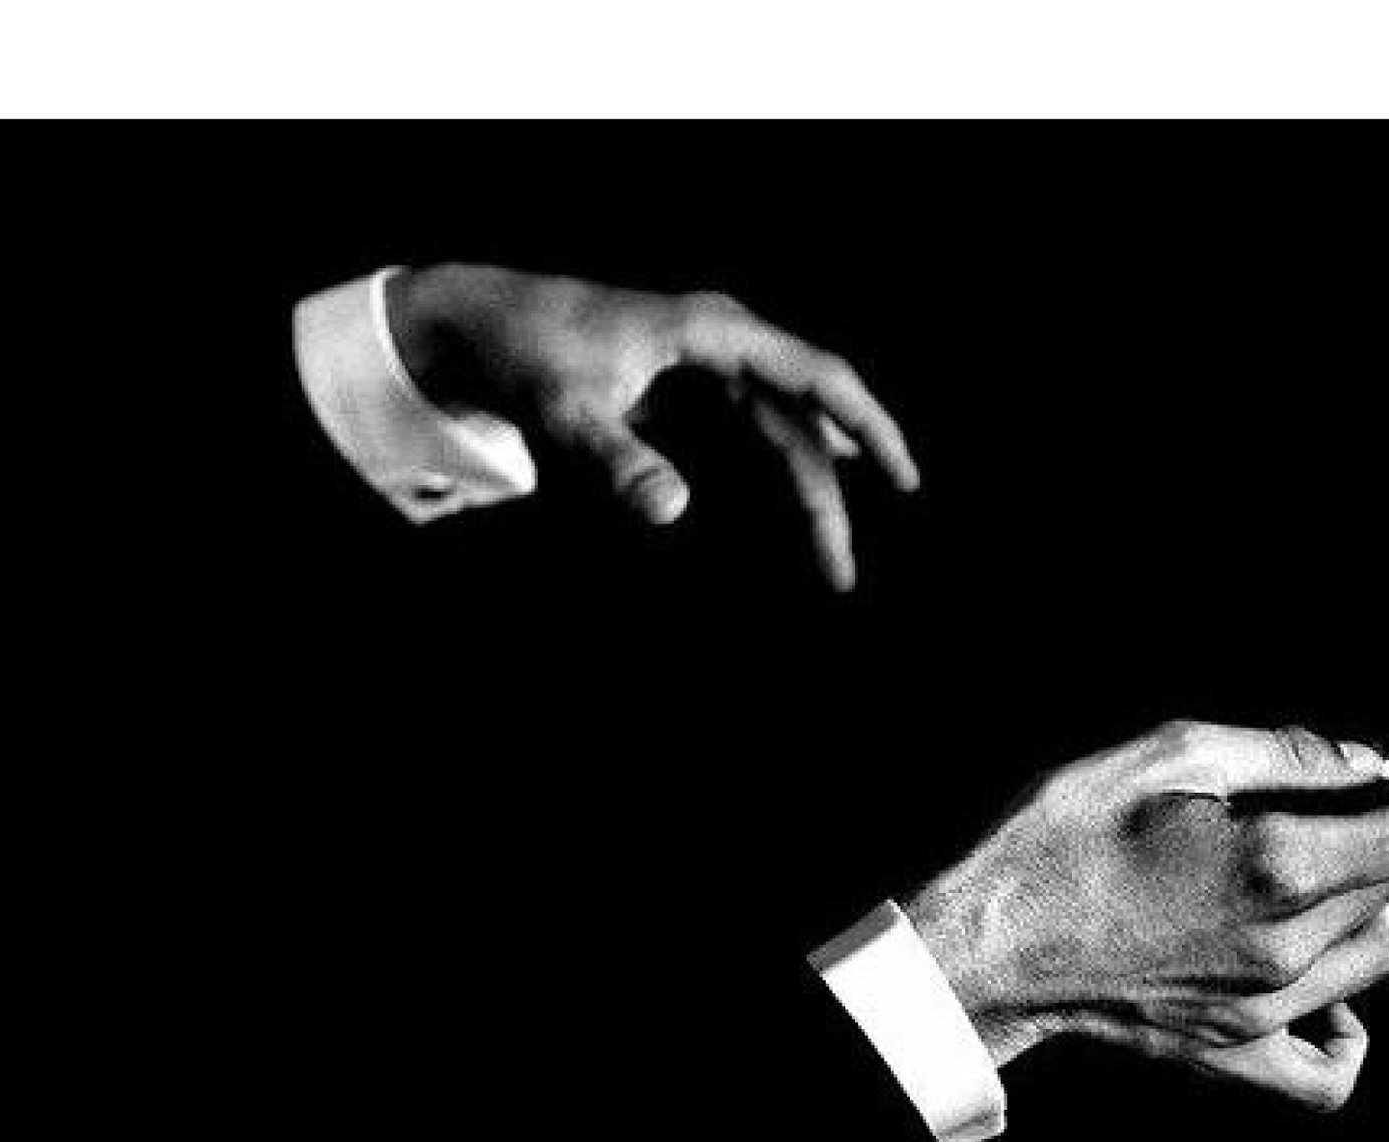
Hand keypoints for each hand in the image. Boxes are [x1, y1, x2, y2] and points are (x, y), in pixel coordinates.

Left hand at [385, 262, 919, 589]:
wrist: (485, 321)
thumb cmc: (527, 354)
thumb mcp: (564, 412)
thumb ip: (617, 461)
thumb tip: (671, 512)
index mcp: (714, 332)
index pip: (817, 376)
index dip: (868, 425)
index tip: (903, 477)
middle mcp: (726, 342)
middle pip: (807, 419)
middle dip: (830, 496)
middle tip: (841, 573)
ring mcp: (714, 361)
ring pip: (786, 430)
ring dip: (811, 492)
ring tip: (830, 561)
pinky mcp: (697, 382)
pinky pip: (762, 428)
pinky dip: (787, 466)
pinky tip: (812, 496)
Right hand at [906, 721, 1388, 1109]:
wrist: (989, 944)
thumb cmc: (1063, 839)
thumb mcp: (1166, 753)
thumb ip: (1281, 752)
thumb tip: (1364, 761)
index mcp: (1274, 864)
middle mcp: (1283, 947)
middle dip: (1378, 837)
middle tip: (1308, 807)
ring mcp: (1263, 1010)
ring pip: (1375, 958)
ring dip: (1362, 908)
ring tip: (1292, 875)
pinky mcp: (1234, 1052)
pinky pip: (1332, 1063)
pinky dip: (1350, 1026)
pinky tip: (1321, 980)